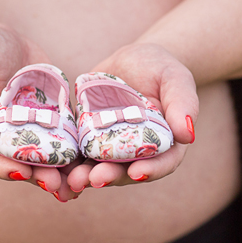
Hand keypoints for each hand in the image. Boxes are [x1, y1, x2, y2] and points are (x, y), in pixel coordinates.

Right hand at [0, 22, 74, 195]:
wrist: (1, 41)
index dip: (2, 167)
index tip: (21, 173)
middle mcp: (0, 140)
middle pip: (17, 164)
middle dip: (37, 176)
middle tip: (56, 184)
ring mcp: (27, 134)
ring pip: (43, 159)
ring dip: (60, 172)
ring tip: (78, 183)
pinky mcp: (49, 125)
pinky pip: (63, 141)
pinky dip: (76, 153)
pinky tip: (93, 162)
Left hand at [65, 43, 198, 191]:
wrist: (130, 62)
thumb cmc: (159, 67)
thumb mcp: (174, 77)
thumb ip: (183, 103)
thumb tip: (188, 135)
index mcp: (165, 144)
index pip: (162, 162)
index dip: (150, 170)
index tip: (136, 173)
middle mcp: (138, 154)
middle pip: (126, 171)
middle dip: (110, 177)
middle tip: (94, 180)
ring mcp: (110, 151)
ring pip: (99, 168)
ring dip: (85, 177)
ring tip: (71, 180)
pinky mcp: (87, 142)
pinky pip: (76, 156)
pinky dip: (66, 164)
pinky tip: (53, 168)